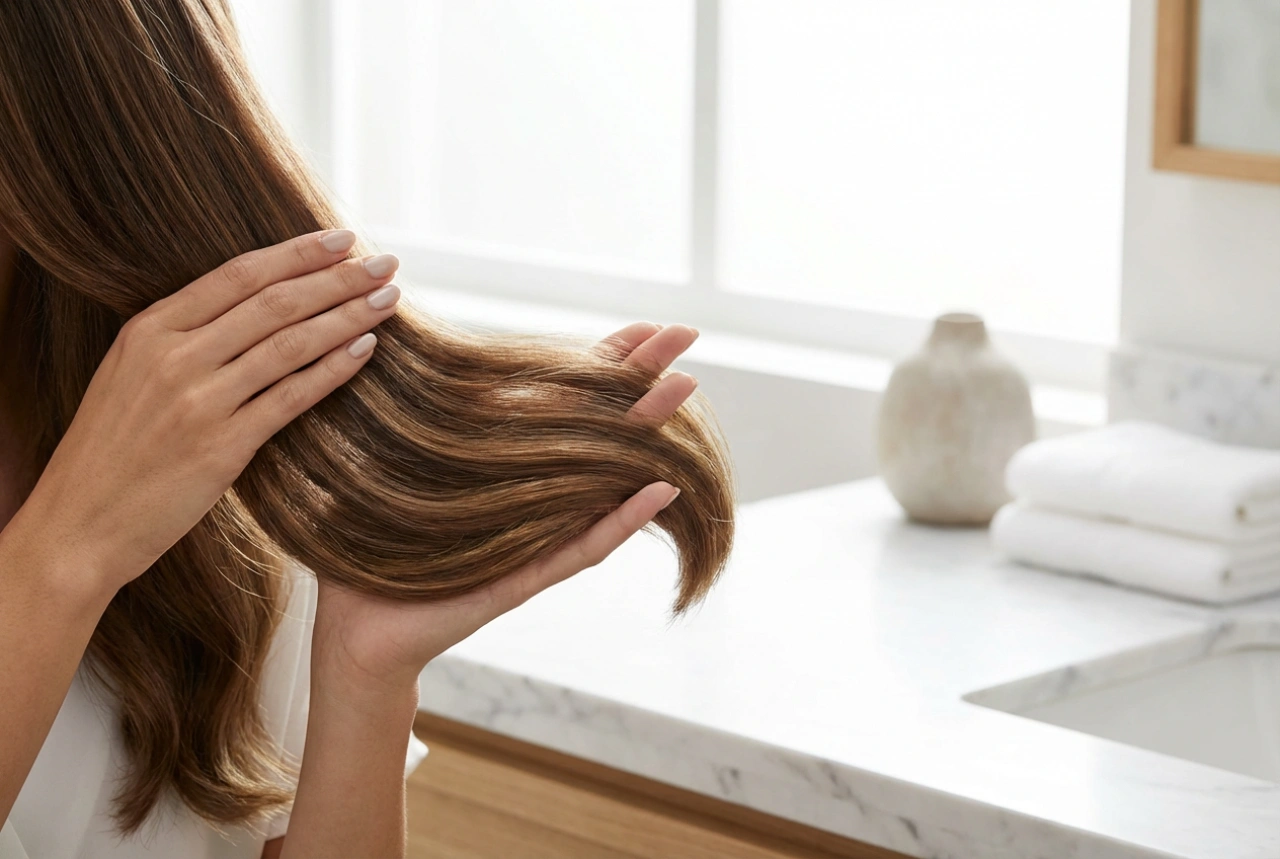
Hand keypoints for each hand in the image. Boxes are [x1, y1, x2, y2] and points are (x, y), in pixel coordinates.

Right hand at [15, 230, 403, 594]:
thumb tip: (256, 306)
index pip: (239, 273)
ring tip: (389, 299)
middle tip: (387, 262)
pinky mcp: (222, 448)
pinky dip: (334, 368)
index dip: (298, 253)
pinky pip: (292, 396)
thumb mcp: (131, 375)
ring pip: (291, 343)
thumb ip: (183, 339)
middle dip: (339, 278)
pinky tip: (366, 348)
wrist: (78, 525)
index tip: (344, 238)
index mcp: (149, 330)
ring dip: (348, 316)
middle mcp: (173, 357)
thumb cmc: (112, 451)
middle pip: (275, 302)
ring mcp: (198, 402)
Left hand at [310, 322, 701, 692]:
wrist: (355, 632)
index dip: (602, 363)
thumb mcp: (387, 471)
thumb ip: (403, 424)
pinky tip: (659, 491)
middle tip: (682, 335)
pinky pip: (582, 547)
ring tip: (682, 389)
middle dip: (640, 380)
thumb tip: (380, 342)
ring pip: (604, 479)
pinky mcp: (524, 579)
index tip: (641, 326)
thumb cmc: (367, 549)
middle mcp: (532, 497)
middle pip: (598, 429)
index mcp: (503, 466)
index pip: (563, 404)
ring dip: (646, 436)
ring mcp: (535, 537)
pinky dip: (622, 521)